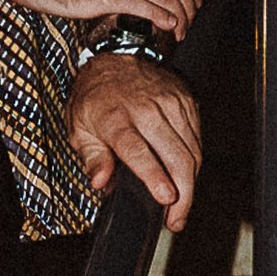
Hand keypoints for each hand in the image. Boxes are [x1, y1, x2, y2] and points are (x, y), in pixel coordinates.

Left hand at [69, 56, 202, 230]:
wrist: (116, 56)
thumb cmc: (95, 97)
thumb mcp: (79, 127)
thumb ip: (92, 157)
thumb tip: (100, 182)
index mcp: (115, 117)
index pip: (138, 151)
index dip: (154, 177)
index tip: (166, 199)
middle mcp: (146, 109)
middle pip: (175, 156)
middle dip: (182, 194)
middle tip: (175, 219)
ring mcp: (170, 104)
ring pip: (192, 151)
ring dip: (190, 184)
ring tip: (181, 206)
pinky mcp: (187, 102)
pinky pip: (197, 139)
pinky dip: (194, 163)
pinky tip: (185, 178)